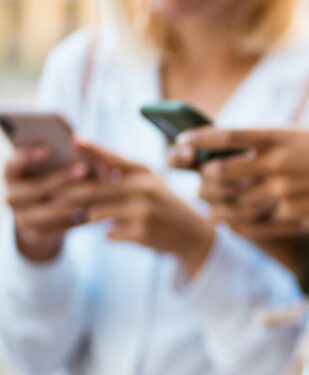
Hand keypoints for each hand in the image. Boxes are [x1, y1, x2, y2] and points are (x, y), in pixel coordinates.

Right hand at [4, 146, 95, 261]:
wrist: (43, 207)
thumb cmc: (51, 174)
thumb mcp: (51, 162)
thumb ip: (62, 152)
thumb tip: (80, 142)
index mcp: (11, 173)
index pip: (14, 164)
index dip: (28, 156)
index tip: (49, 148)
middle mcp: (12, 195)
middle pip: (35, 188)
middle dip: (61, 177)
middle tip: (84, 167)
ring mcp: (23, 216)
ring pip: (50, 210)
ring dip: (74, 200)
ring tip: (96, 189)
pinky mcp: (38, 232)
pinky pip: (60, 226)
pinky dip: (79, 217)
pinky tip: (97, 209)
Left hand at [59, 142, 215, 278]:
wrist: (191, 233)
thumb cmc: (161, 204)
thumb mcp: (147, 182)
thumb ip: (118, 174)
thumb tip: (80, 167)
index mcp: (143, 171)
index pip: (113, 157)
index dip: (92, 148)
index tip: (73, 140)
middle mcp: (144, 187)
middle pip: (96, 188)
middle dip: (71, 194)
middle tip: (52, 197)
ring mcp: (143, 210)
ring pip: (97, 212)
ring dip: (88, 217)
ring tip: (83, 217)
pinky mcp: (141, 231)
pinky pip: (109, 233)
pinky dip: (109, 234)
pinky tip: (116, 232)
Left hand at [176, 122, 308, 224]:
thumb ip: (286, 133)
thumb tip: (261, 136)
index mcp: (281, 136)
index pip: (228, 136)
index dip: (199, 139)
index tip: (183, 141)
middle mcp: (277, 162)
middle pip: (223, 171)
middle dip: (206, 175)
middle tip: (201, 176)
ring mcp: (283, 189)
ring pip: (236, 199)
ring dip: (218, 202)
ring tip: (210, 203)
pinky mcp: (292, 212)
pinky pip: (258, 218)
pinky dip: (243, 220)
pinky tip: (234, 220)